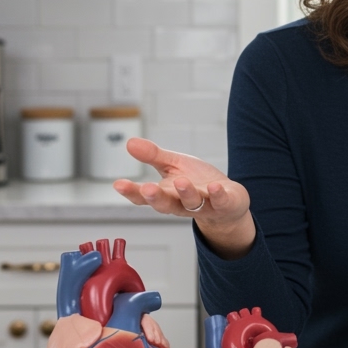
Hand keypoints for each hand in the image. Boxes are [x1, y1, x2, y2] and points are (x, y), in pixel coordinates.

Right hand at [113, 138, 255, 256]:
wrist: (228, 201)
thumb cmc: (197, 182)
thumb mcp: (174, 165)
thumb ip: (153, 156)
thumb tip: (130, 142)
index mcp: (166, 194)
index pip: (145, 196)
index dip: (132, 192)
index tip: (118, 184)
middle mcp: (182, 203)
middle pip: (165, 204)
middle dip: (155, 197)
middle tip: (146, 188)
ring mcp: (203, 206)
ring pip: (192, 203)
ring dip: (186, 193)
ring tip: (181, 181)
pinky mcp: (224, 205)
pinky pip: (220, 202)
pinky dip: (217, 195)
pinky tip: (215, 186)